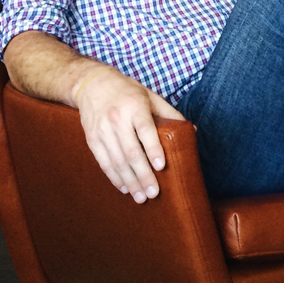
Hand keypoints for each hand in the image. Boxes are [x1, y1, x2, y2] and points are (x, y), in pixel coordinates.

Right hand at [73, 65, 184, 202]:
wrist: (93, 84)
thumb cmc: (129, 91)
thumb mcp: (151, 96)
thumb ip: (170, 113)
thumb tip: (191, 131)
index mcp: (135, 106)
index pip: (145, 131)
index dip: (153, 150)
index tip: (162, 167)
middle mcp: (117, 119)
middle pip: (131, 152)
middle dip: (143, 175)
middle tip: (153, 193)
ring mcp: (102, 131)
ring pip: (117, 161)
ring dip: (130, 182)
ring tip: (141, 197)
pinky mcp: (92, 140)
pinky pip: (104, 163)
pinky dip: (114, 178)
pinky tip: (125, 188)